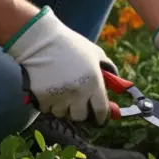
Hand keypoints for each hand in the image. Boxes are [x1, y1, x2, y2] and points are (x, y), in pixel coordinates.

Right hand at [5, 7, 114, 124]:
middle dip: (79, 112)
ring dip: (62, 107)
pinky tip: (48, 91)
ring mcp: (59, 96)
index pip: (101, 111)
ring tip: (60, 93)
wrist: (40, 40)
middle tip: (76, 104)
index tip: (98, 118)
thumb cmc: (70, 45)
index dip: (100, 117)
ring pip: (62, 114)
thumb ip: (108, 70)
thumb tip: (117, 85)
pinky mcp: (42, 97)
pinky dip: (47, 104)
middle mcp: (78, 93)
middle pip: (80, 117)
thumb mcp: (96, 54)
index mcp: (94, 83)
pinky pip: (46, 109)